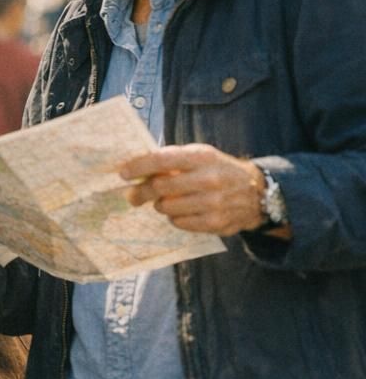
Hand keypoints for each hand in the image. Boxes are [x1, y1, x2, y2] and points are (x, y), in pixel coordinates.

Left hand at [120, 144, 265, 235]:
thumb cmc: (217, 170)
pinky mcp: (216, 223)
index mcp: (202, 157)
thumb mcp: (199, 155)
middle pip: (160, 187)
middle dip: (141, 192)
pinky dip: (174, 218)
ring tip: (163, 201)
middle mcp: (209, 179)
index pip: (161, 160)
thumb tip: (136, 169)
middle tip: (133, 196)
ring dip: (159, 205)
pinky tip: (181, 211)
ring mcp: (214, 203)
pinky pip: (180, 223)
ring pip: (167, 207)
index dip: (138, 167)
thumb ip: (171, 160)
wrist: (256, 192)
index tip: (123, 173)